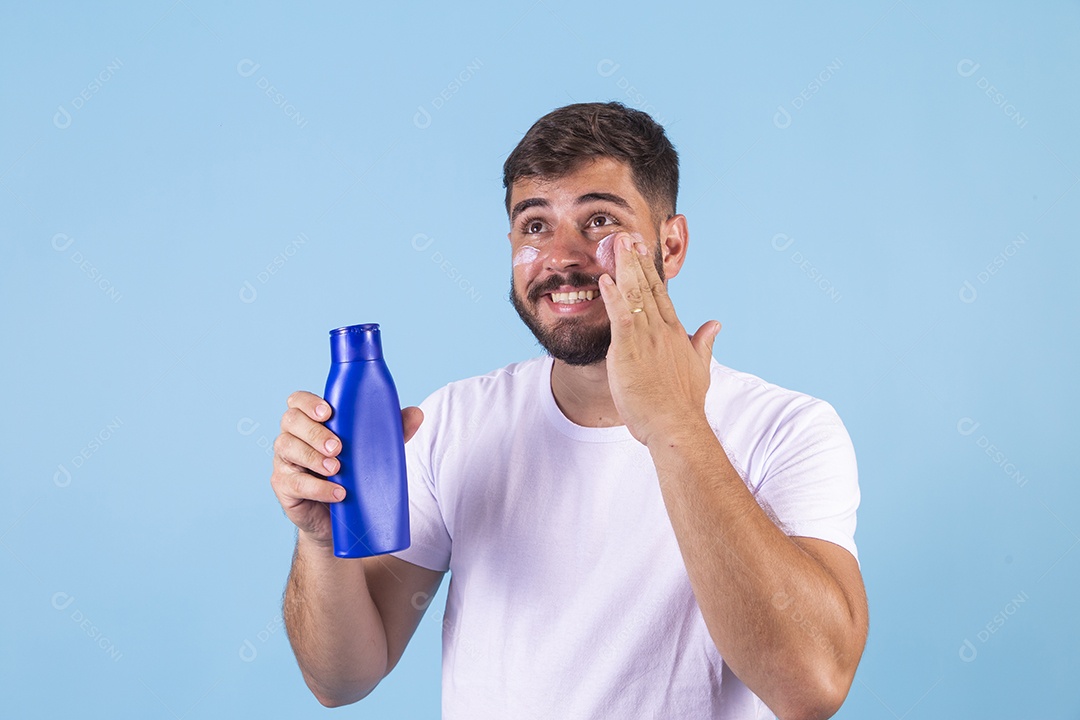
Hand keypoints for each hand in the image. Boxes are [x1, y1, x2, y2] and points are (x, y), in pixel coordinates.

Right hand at [269, 390, 423, 545]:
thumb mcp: (372, 451)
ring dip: (313, 458)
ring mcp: (285, 462)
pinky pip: (294, 483)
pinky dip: (317, 488)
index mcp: (311, 421)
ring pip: (287, 448)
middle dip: (315, 432)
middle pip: (291, 421)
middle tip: (339, 447)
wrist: (337, 520)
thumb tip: (416, 414)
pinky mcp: (284, 487)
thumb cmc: (352, 475)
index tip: (328, 413)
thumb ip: (391, 431)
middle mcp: (293, 437)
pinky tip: (337, 493)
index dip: (309, 403)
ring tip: (337, 469)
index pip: (298, 401)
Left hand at [597, 232, 720, 446]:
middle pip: (647, 287)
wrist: (677, 425)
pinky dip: (613, 296)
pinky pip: (621, 316)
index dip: (649, 271)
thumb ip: (704, 343)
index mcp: (676, 334)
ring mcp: (647, 338)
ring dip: (624, 268)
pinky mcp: (630, 349)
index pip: (661, 295)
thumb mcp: (700, 368)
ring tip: (615, 244)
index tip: (642, 252)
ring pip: (634, 295)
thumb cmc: (684, 404)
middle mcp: (663, 330)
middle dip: (635, 260)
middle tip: (625, 236)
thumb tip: (716, 323)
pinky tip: (605, 279)